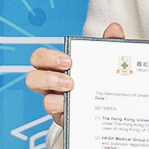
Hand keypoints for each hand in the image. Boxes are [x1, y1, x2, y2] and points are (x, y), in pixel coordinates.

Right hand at [25, 21, 121, 148]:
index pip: (40, 59)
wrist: (115, 108)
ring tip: (74, 94)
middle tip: (69, 81)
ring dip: (58, 99)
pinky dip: (68, 112)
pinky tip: (81, 110)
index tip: (68, 60)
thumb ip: (110, 44)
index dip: (48, 58)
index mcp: (59, 68)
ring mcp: (59, 105)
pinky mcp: (66, 120)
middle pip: (33, 79)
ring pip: (45, 102)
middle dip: (47, 77)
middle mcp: (54, 87)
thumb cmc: (103, 79)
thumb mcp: (107, 61)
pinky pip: (60, 119)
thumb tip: (114, 28)